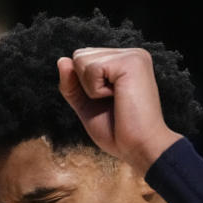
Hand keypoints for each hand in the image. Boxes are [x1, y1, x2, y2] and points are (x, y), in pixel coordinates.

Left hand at [57, 47, 180, 174]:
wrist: (140, 148)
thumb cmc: (118, 132)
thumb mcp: (86, 106)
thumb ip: (72, 84)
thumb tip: (62, 60)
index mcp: (123, 62)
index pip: (82, 59)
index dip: (82, 86)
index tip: (108, 102)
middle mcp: (130, 54)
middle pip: (79, 56)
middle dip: (84, 86)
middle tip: (112, 103)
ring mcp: (132, 56)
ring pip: (81, 60)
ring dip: (90, 89)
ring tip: (116, 100)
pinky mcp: (131, 62)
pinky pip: (91, 69)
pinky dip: (96, 91)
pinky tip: (118, 98)